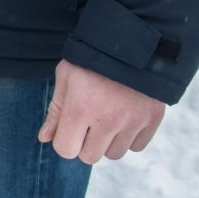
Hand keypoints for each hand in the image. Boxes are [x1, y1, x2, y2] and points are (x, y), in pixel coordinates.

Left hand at [38, 59, 166, 163]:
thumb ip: (55, 110)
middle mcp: (107, 120)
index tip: (69, 127)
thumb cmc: (93, 58)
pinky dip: (130, 137)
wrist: (135, 40)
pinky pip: (138, 146)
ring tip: (108, 117)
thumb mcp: (67, 76)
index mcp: (80, 109)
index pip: (65, 150)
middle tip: (90, 121)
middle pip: (90, 156)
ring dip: (108, 142)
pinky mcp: (153, 119)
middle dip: (86, 143)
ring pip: (115, 154)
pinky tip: (125, 117)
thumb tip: (45, 138)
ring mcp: (133, 121)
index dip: (64, 140)